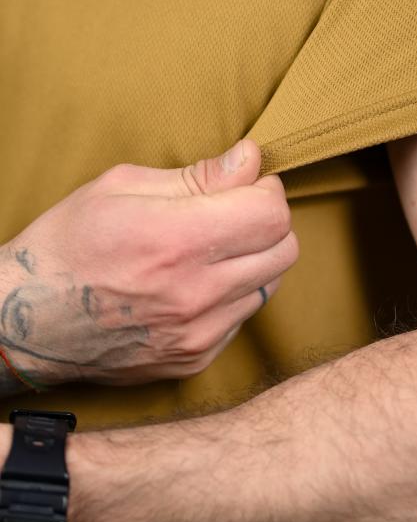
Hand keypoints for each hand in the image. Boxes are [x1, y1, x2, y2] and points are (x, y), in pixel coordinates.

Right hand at [0, 138, 297, 387]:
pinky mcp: (194, 360)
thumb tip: (251, 161)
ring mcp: (197, 334)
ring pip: (270, 285)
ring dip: (255, 259)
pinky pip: (243, 318)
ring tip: (214, 249)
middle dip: (269, 223)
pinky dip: (233, 295)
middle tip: (236, 212)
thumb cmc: (68, 244)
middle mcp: (194, 293)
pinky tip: (197, 284)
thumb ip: (198, 176)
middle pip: (285, 250)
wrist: (23, 322)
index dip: (267, 191)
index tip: (247, 185)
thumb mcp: (121, 187)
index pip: (271, 214)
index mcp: (175, 240)